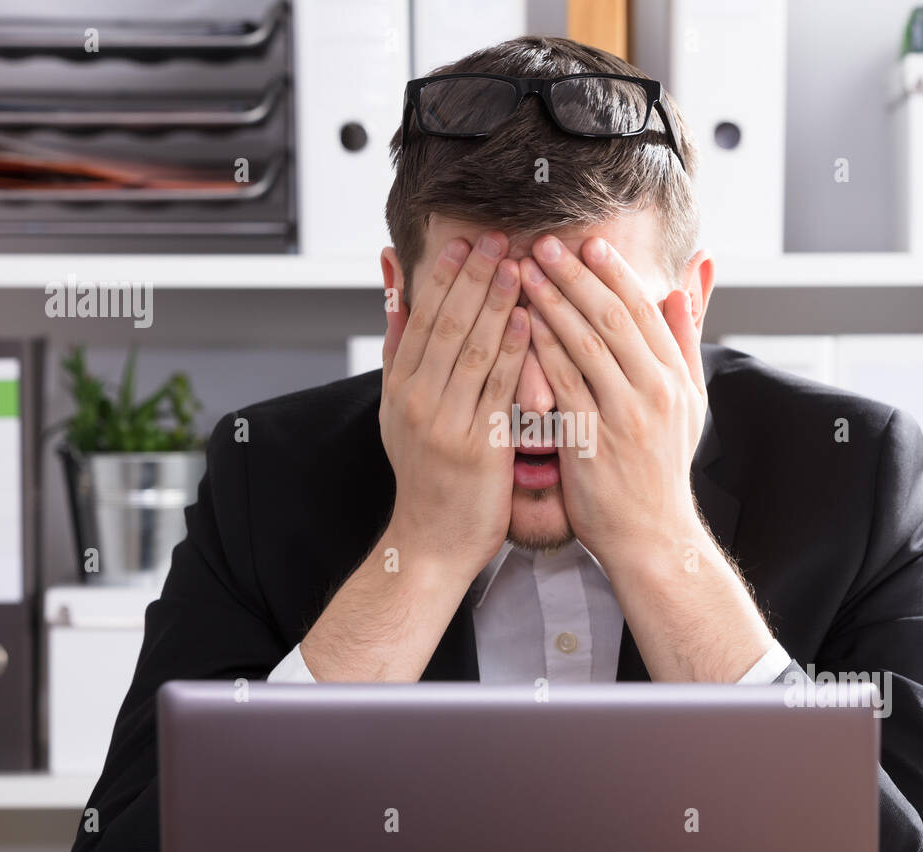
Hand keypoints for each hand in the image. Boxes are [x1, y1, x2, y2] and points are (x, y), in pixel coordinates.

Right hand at [380, 232, 529, 577]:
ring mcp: (445, 423)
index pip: (422, 318)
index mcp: (400, 387)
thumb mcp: (399, 408)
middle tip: (498, 237)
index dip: (444, 277)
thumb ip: (401, 345)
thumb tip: (395, 283)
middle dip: (473, 277)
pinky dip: (512, 352)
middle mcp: (416, 400)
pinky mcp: (477, 447)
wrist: (430, 542)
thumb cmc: (425, 475)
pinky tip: (527, 321)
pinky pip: (497, 390)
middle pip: (446, 325)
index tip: (466, 241)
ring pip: (471, 350)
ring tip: (518, 264)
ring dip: (496, 303)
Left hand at [520, 235, 707, 568]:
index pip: (644, 311)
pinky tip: (520, 326)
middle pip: (612, 319)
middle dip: (576, 278)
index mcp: (677, 378)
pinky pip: (562, 386)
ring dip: (551, 304)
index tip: (588, 243)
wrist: (652, 536)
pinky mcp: (592, 442)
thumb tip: (684, 285)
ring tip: (522, 273)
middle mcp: (655, 393)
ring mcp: (624, 417)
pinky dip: (541, 351)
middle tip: (544, 245)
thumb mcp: (691, 403)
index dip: (614, 274)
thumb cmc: (663, 469)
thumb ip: (684, 342)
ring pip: (584, 346)